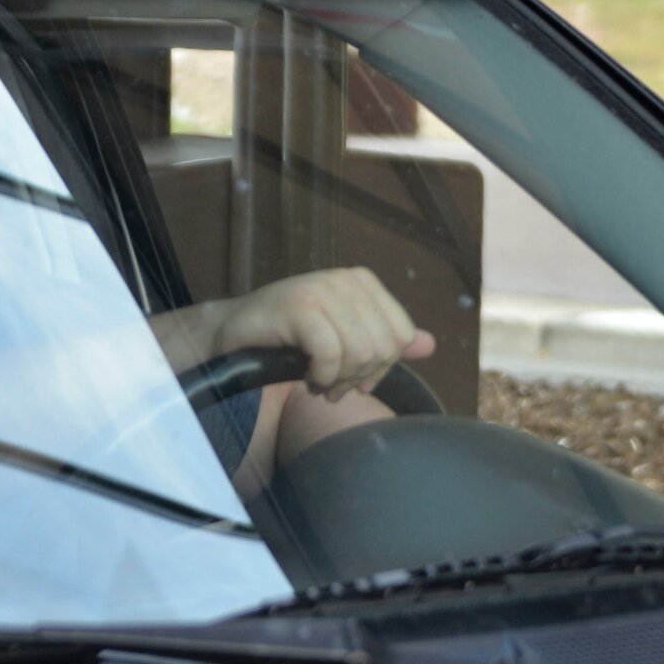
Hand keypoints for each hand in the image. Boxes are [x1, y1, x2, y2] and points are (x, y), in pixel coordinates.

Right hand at [210, 266, 435, 401]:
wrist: (234, 333)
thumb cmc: (291, 338)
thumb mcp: (344, 337)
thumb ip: (385, 340)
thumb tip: (430, 345)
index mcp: (365, 282)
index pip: (401, 335)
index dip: (382, 367)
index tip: (356, 379)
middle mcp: (347, 279)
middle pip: (383, 346)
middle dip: (358, 377)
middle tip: (333, 384)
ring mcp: (322, 289)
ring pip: (360, 352)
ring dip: (338, 379)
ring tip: (319, 381)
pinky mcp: (299, 306)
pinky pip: (330, 353)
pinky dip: (321, 376)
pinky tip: (307, 376)